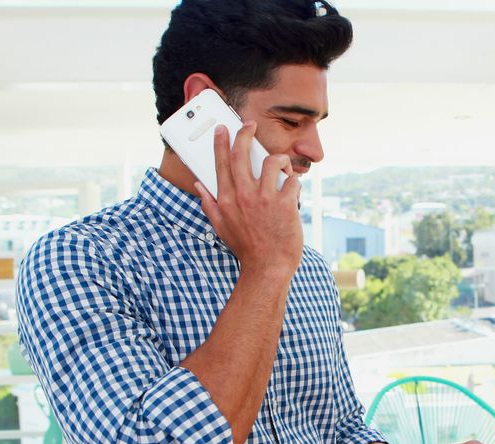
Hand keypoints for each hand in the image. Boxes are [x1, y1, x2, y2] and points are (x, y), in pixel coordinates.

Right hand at [196, 122, 302, 276]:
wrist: (268, 268)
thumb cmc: (246, 248)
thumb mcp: (221, 227)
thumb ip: (209, 204)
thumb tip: (200, 186)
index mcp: (226, 199)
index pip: (221, 163)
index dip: (221, 142)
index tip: (222, 129)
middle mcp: (243, 195)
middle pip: (242, 154)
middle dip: (245, 134)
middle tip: (249, 125)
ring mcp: (265, 198)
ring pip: (272, 162)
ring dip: (279, 161)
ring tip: (281, 167)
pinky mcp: (285, 204)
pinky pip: (293, 180)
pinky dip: (294, 182)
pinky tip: (293, 190)